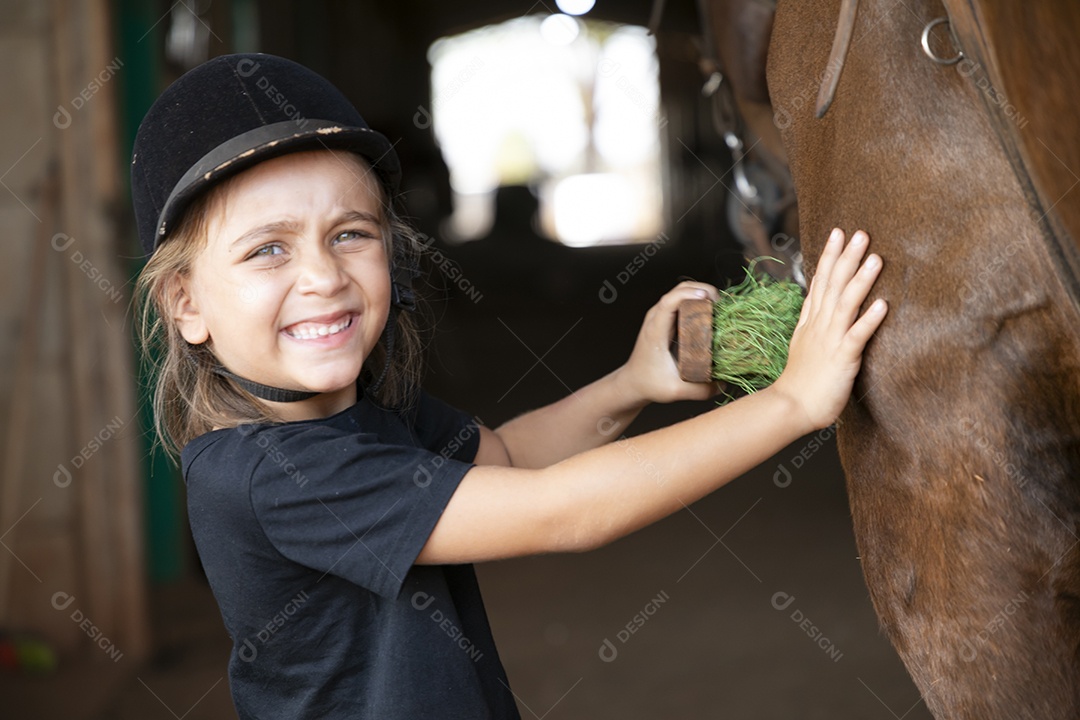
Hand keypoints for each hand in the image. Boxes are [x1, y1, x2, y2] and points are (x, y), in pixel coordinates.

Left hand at [615, 280, 721, 404]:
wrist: (634, 382)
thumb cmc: (650, 384)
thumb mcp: (676, 391)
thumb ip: (701, 390)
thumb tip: (724, 382)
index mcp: (655, 331)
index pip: (669, 302)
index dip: (689, 295)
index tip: (709, 299)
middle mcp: (656, 318)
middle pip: (679, 290)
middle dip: (703, 290)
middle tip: (722, 306)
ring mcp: (660, 316)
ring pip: (682, 291)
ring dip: (702, 293)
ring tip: (720, 308)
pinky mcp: (666, 319)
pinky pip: (683, 300)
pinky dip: (698, 299)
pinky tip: (711, 312)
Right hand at [771, 228, 886, 429]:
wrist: (790, 407)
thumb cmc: (800, 382)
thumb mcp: (802, 344)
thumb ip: (811, 322)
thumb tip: (816, 302)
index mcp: (811, 322)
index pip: (820, 282)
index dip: (829, 257)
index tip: (838, 234)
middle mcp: (820, 326)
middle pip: (833, 285)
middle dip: (846, 258)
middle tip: (860, 233)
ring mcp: (829, 341)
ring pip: (845, 305)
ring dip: (860, 281)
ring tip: (875, 258)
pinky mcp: (841, 359)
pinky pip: (856, 336)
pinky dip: (869, 320)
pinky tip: (883, 304)